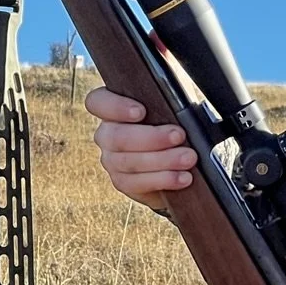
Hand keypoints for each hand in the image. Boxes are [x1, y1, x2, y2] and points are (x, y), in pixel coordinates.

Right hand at [87, 88, 196, 210]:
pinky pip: (137, 183)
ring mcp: (111, 160)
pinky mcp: (123, 182)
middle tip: (179, 136)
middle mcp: (106, 134)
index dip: (115, 107)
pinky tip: (183, 177)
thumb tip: (181, 104)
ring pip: (128, 162)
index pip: (98, 102)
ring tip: (188, 158)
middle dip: (151, 137)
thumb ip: (170, 101)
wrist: (178, 161)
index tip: (140, 111)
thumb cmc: (173, 126)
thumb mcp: (173, 107)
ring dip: (163, 160)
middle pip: (116, 136)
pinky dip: (163, 180)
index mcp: (113, 109)